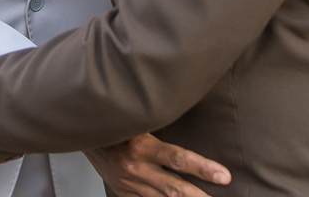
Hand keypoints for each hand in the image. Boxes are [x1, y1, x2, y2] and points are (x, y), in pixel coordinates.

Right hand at [85, 133, 231, 195]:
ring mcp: (130, 184)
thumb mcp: (138, 120)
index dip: (203, 168)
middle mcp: (137, 168)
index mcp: (142, 146)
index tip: (224, 176)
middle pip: (175, 187)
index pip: (178, 159)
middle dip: (200, 196)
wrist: (84, 135)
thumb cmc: (115, 122)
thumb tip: (189, 119)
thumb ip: (161, 127)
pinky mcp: (124, 193)